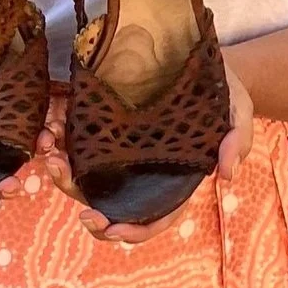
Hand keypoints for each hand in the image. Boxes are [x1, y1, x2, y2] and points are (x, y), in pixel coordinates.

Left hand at [55, 62, 254, 245]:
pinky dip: (61, 143)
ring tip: (53, 162)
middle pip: (114, 204)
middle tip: (82, 212)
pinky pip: (77, 142)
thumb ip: (236, 140)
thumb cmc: (222, 91)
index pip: (156, 217)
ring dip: (66, 179)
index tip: (114, 231)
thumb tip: (226, 175)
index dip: (136, 230)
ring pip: (88, 178)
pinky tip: (50, 132)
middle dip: (94, 214)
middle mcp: (142, 171)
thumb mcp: (237, 111)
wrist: (198, 57)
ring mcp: (121, 150)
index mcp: (174, 179)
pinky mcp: (103, 125)